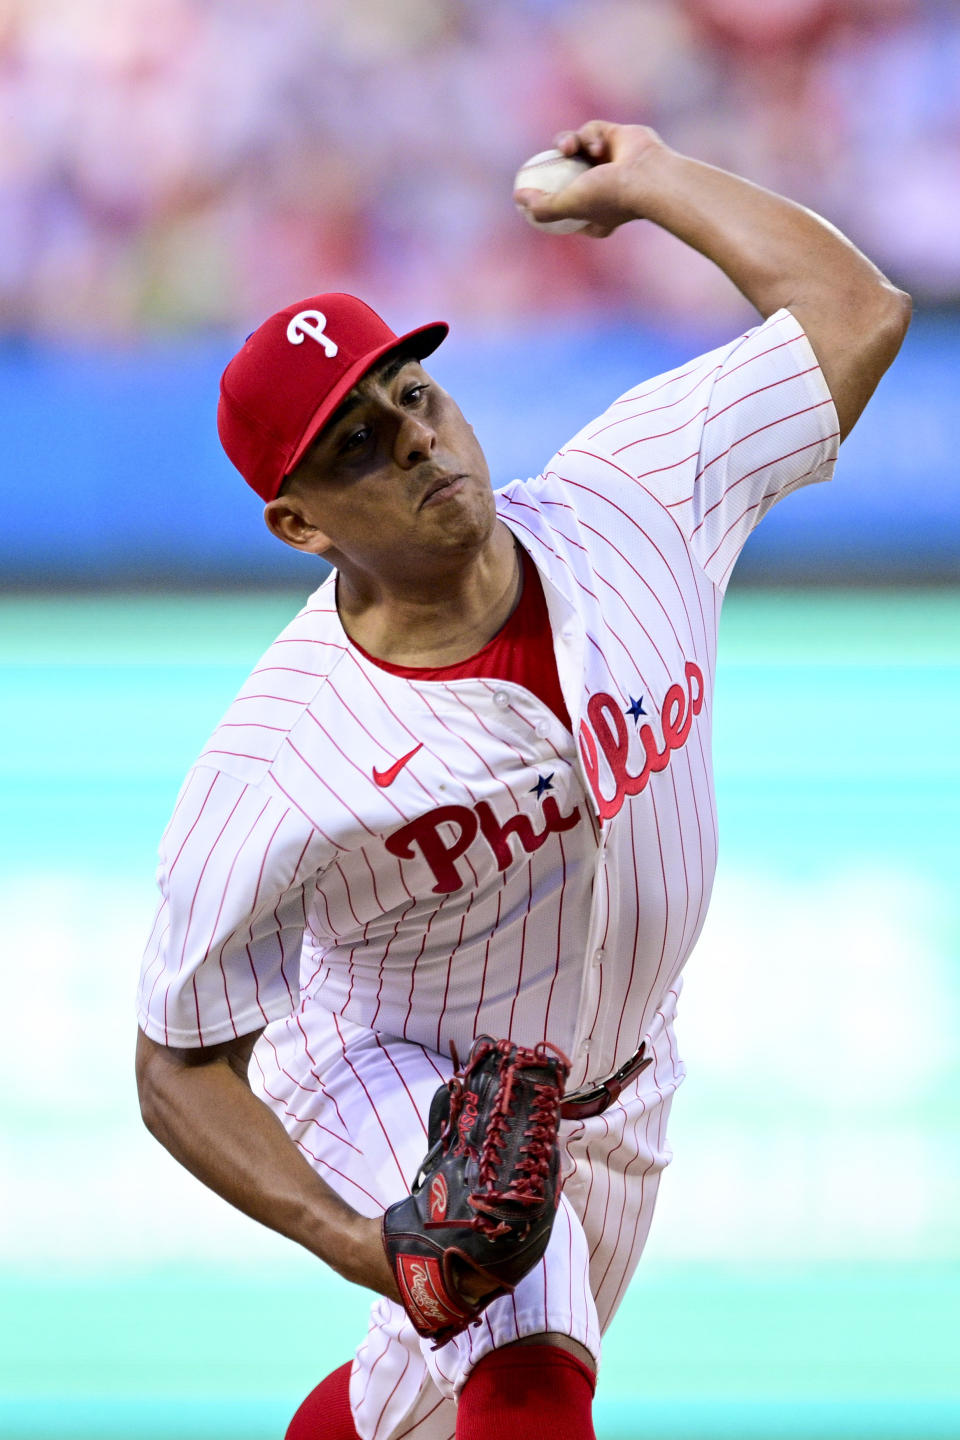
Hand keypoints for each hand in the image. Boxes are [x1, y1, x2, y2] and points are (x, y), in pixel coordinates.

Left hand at [513, 120, 667, 237]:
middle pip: (565, 174)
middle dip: (553, 167)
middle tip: (542, 164)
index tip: (529, 196)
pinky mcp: (617, 137)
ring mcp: (610, 162)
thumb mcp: (568, 206)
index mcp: (596, 214)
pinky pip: (593, 130)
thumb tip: (517, 198)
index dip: (546, 201)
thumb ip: (542, 206)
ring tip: (569, 148)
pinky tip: (598, 146)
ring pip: (576, 147)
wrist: (647, 177)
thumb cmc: (610, 196)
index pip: (565, 208)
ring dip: (567, 143)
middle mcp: (603, 188)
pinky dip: (590, 135)